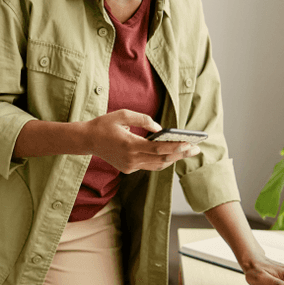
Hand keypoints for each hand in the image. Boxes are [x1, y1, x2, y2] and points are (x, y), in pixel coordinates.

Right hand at [83, 109, 199, 173]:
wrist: (87, 140)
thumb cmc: (105, 124)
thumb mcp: (123, 114)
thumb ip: (144, 120)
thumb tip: (161, 129)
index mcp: (130, 145)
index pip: (158, 149)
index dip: (175, 147)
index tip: (189, 144)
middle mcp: (131, 159)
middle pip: (161, 159)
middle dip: (180, 154)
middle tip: (196, 149)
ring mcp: (129, 166)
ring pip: (157, 166)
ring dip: (173, 159)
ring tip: (187, 151)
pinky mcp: (128, 169)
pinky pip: (149, 165)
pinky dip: (160, 159)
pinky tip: (171, 153)